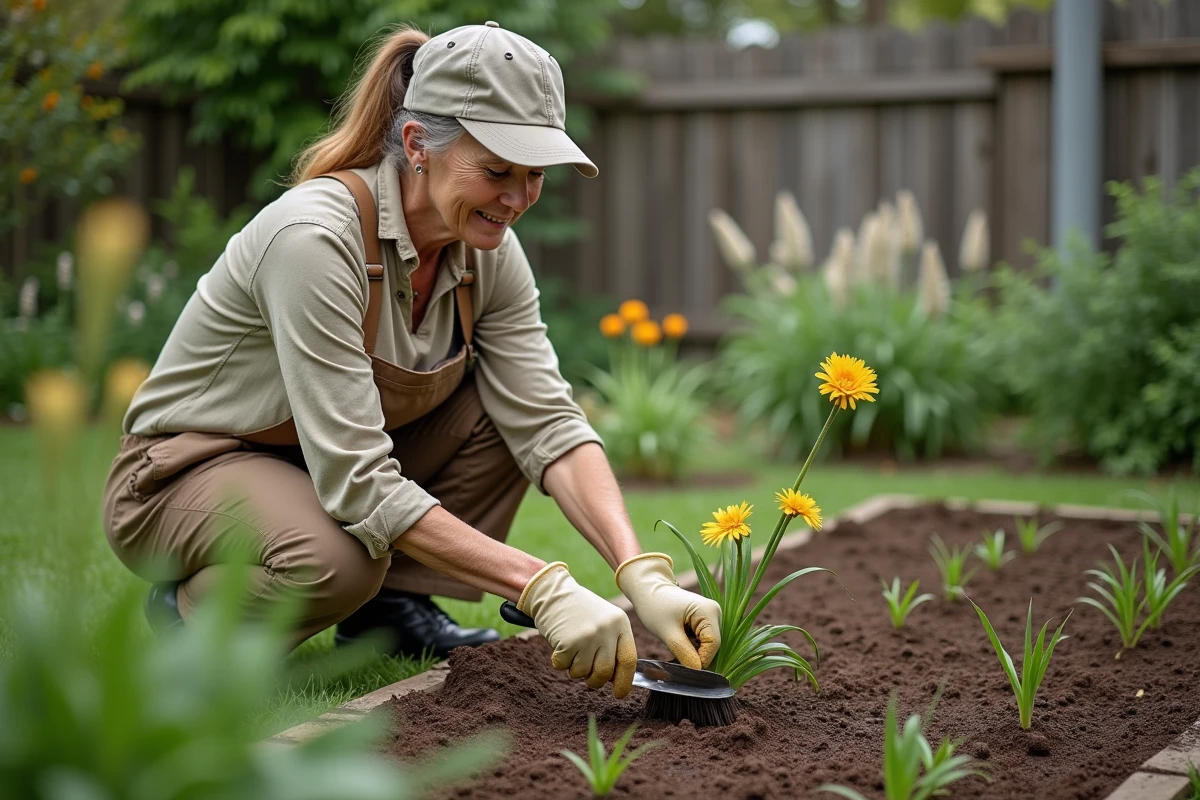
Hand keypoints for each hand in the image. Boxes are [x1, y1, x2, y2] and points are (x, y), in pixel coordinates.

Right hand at [517, 562, 637, 697]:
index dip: (624, 681)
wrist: (553, 593)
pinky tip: (559, 644)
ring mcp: (587, 635)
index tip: (619, 694)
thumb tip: (615, 680)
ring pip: (583, 672)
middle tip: (587, 677)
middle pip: (605, 671)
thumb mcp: (604, 622)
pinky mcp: (568, 641)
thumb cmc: (580, 613)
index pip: (628, 659)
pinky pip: (564, 666)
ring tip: (572, 652)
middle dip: (595, 681)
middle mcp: (606, 629)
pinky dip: (560, 661)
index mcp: (620, 623)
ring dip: (575, 669)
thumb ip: (612, 646)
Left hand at [616, 553, 720, 669]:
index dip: (702, 660)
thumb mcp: (668, 633)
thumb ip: (685, 653)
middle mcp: (715, 612)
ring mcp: (711, 615)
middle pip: (713, 645)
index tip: (684, 669)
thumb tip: (698, 671)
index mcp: (709, 611)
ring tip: (676, 654)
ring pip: (708, 645)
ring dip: (695, 653)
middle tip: (678, 664)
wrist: (647, 590)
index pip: (714, 645)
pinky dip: (693, 647)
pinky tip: (680, 647)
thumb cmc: (655, 607)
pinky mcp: (705, 620)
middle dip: (698, 657)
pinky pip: (703, 640)